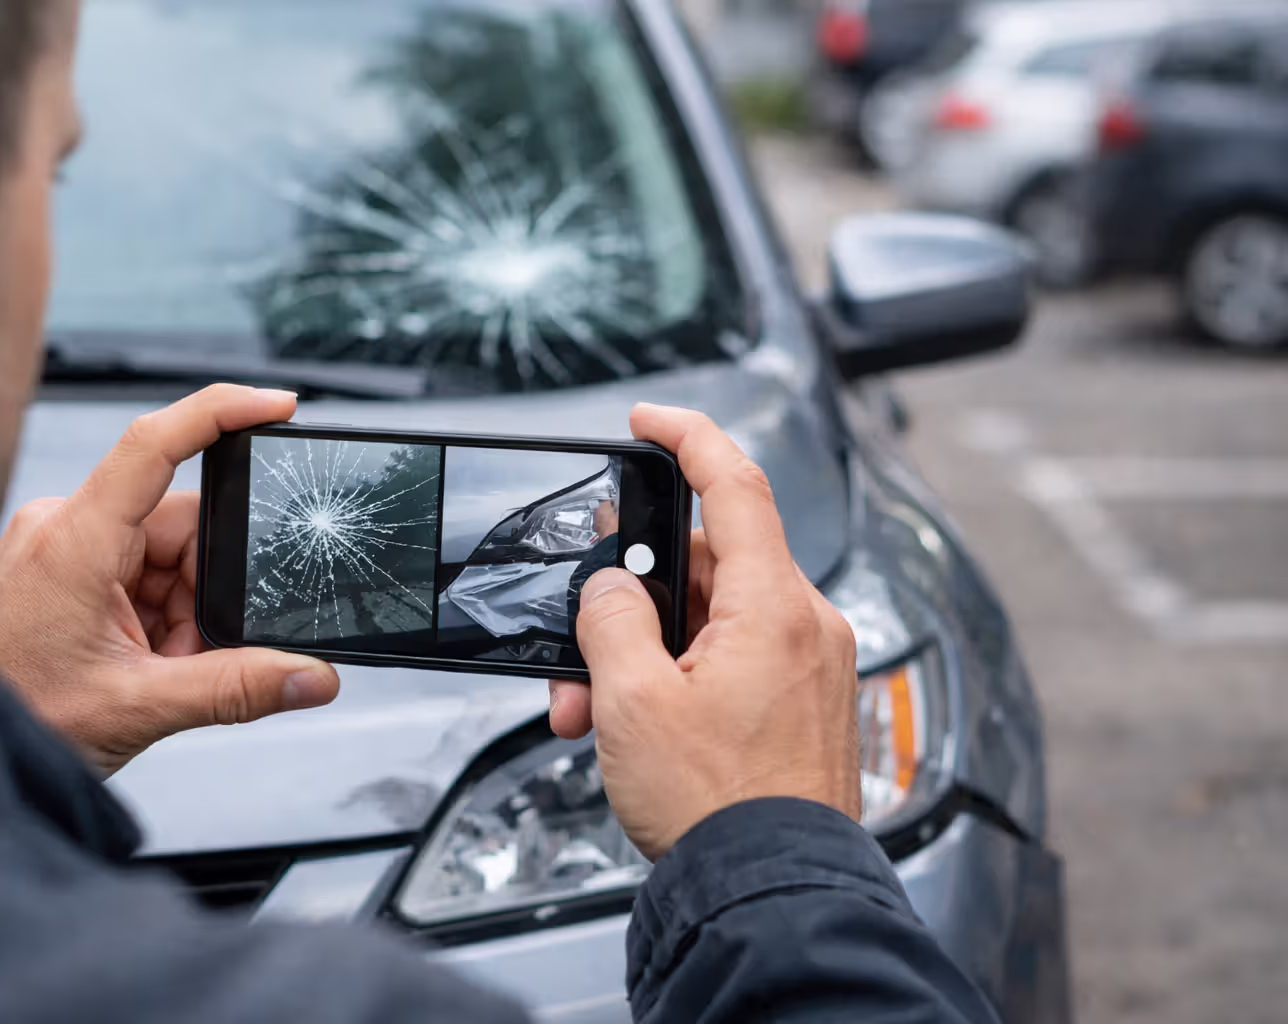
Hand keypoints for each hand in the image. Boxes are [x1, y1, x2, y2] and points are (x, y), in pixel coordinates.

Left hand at [0, 385, 340, 777]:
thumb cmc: (13, 716)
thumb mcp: (138, 709)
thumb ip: (235, 691)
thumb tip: (312, 677)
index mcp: (75, 541)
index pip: (155, 444)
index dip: (222, 411)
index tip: (279, 403)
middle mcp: (68, 530)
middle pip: (183, 525)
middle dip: (209, 590)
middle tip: (194, 651)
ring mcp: (67, 550)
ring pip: (171, 558)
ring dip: (186, 614)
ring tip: (162, 670)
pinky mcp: (71, 572)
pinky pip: (146, 578)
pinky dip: (165, 622)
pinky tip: (150, 664)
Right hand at [549, 405, 859, 860]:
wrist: (771, 892)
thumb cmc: (721, 807)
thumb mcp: (633, 703)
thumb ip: (612, 621)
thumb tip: (612, 590)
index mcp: (775, 608)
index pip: (736, 482)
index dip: (688, 436)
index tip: (650, 420)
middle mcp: (804, 627)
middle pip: (709, 562)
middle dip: (632, 593)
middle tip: (581, 629)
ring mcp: (806, 667)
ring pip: (710, 619)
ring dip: (643, 648)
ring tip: (591, 706)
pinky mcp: (799, 703)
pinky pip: (730, 659)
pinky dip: (676, 675)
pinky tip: (629, 722)